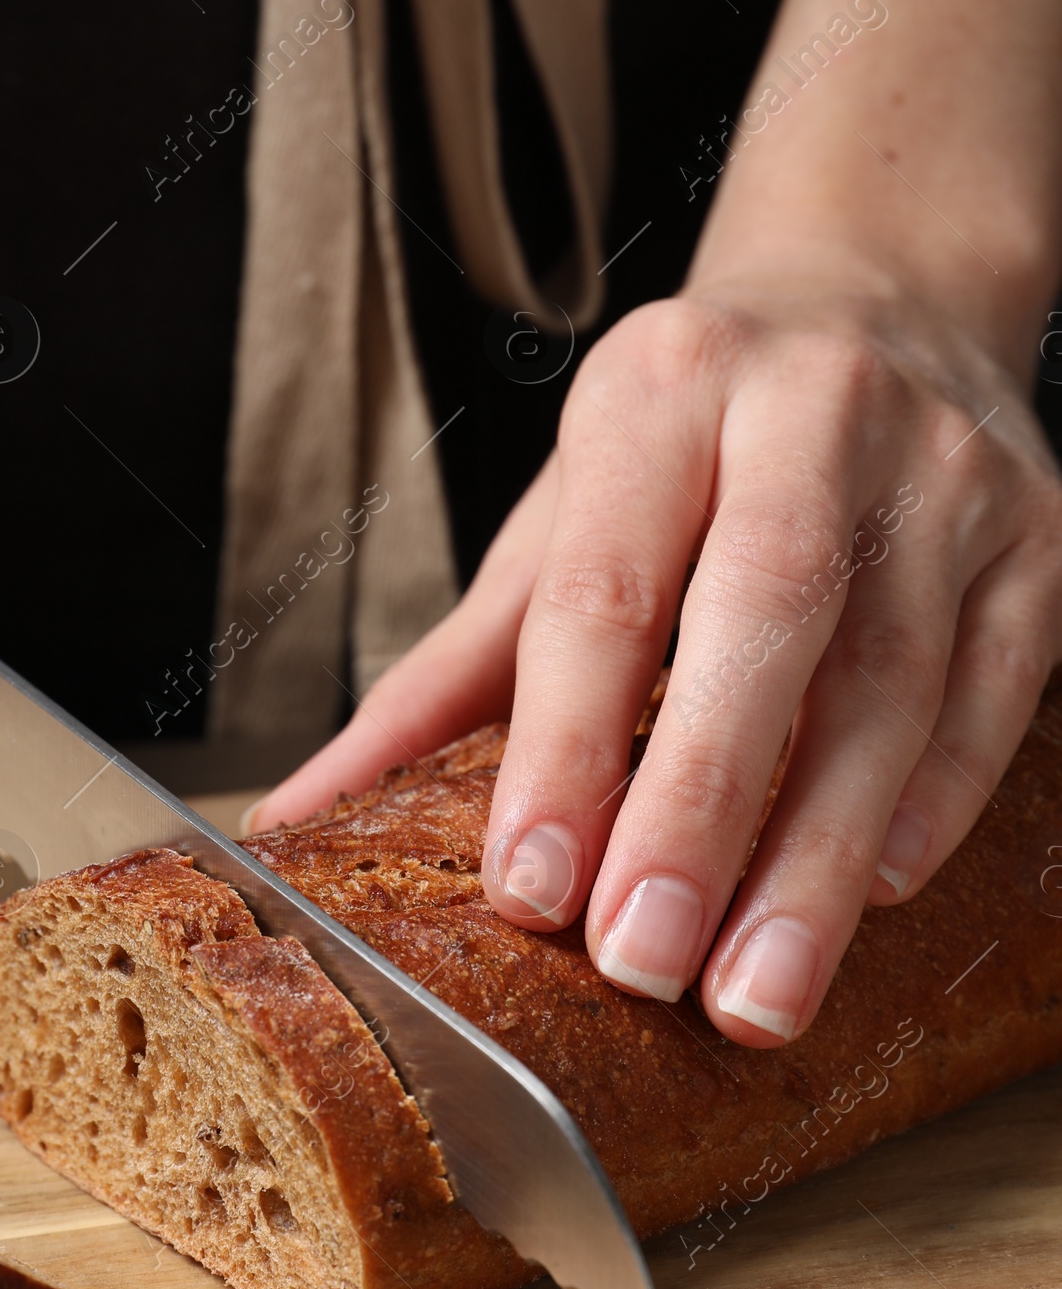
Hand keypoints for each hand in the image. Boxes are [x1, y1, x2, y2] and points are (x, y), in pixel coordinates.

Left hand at [253, 279, 1061, 1045]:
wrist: (881, 297)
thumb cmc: (690, 438)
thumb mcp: (559, 517)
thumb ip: (446, 674)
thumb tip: (300, 817)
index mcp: (658, 394)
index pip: (603, 586)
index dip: (565, 746)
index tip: (534, 891)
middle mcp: (810, 410)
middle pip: (762, 620)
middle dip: (699, 805)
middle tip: (645, 961)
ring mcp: (944, 468)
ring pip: (891, 676)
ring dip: (820, 851)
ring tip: (753, 991)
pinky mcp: (1039, 533)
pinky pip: (994, 683)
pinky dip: (937, 797)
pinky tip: (877, 892)